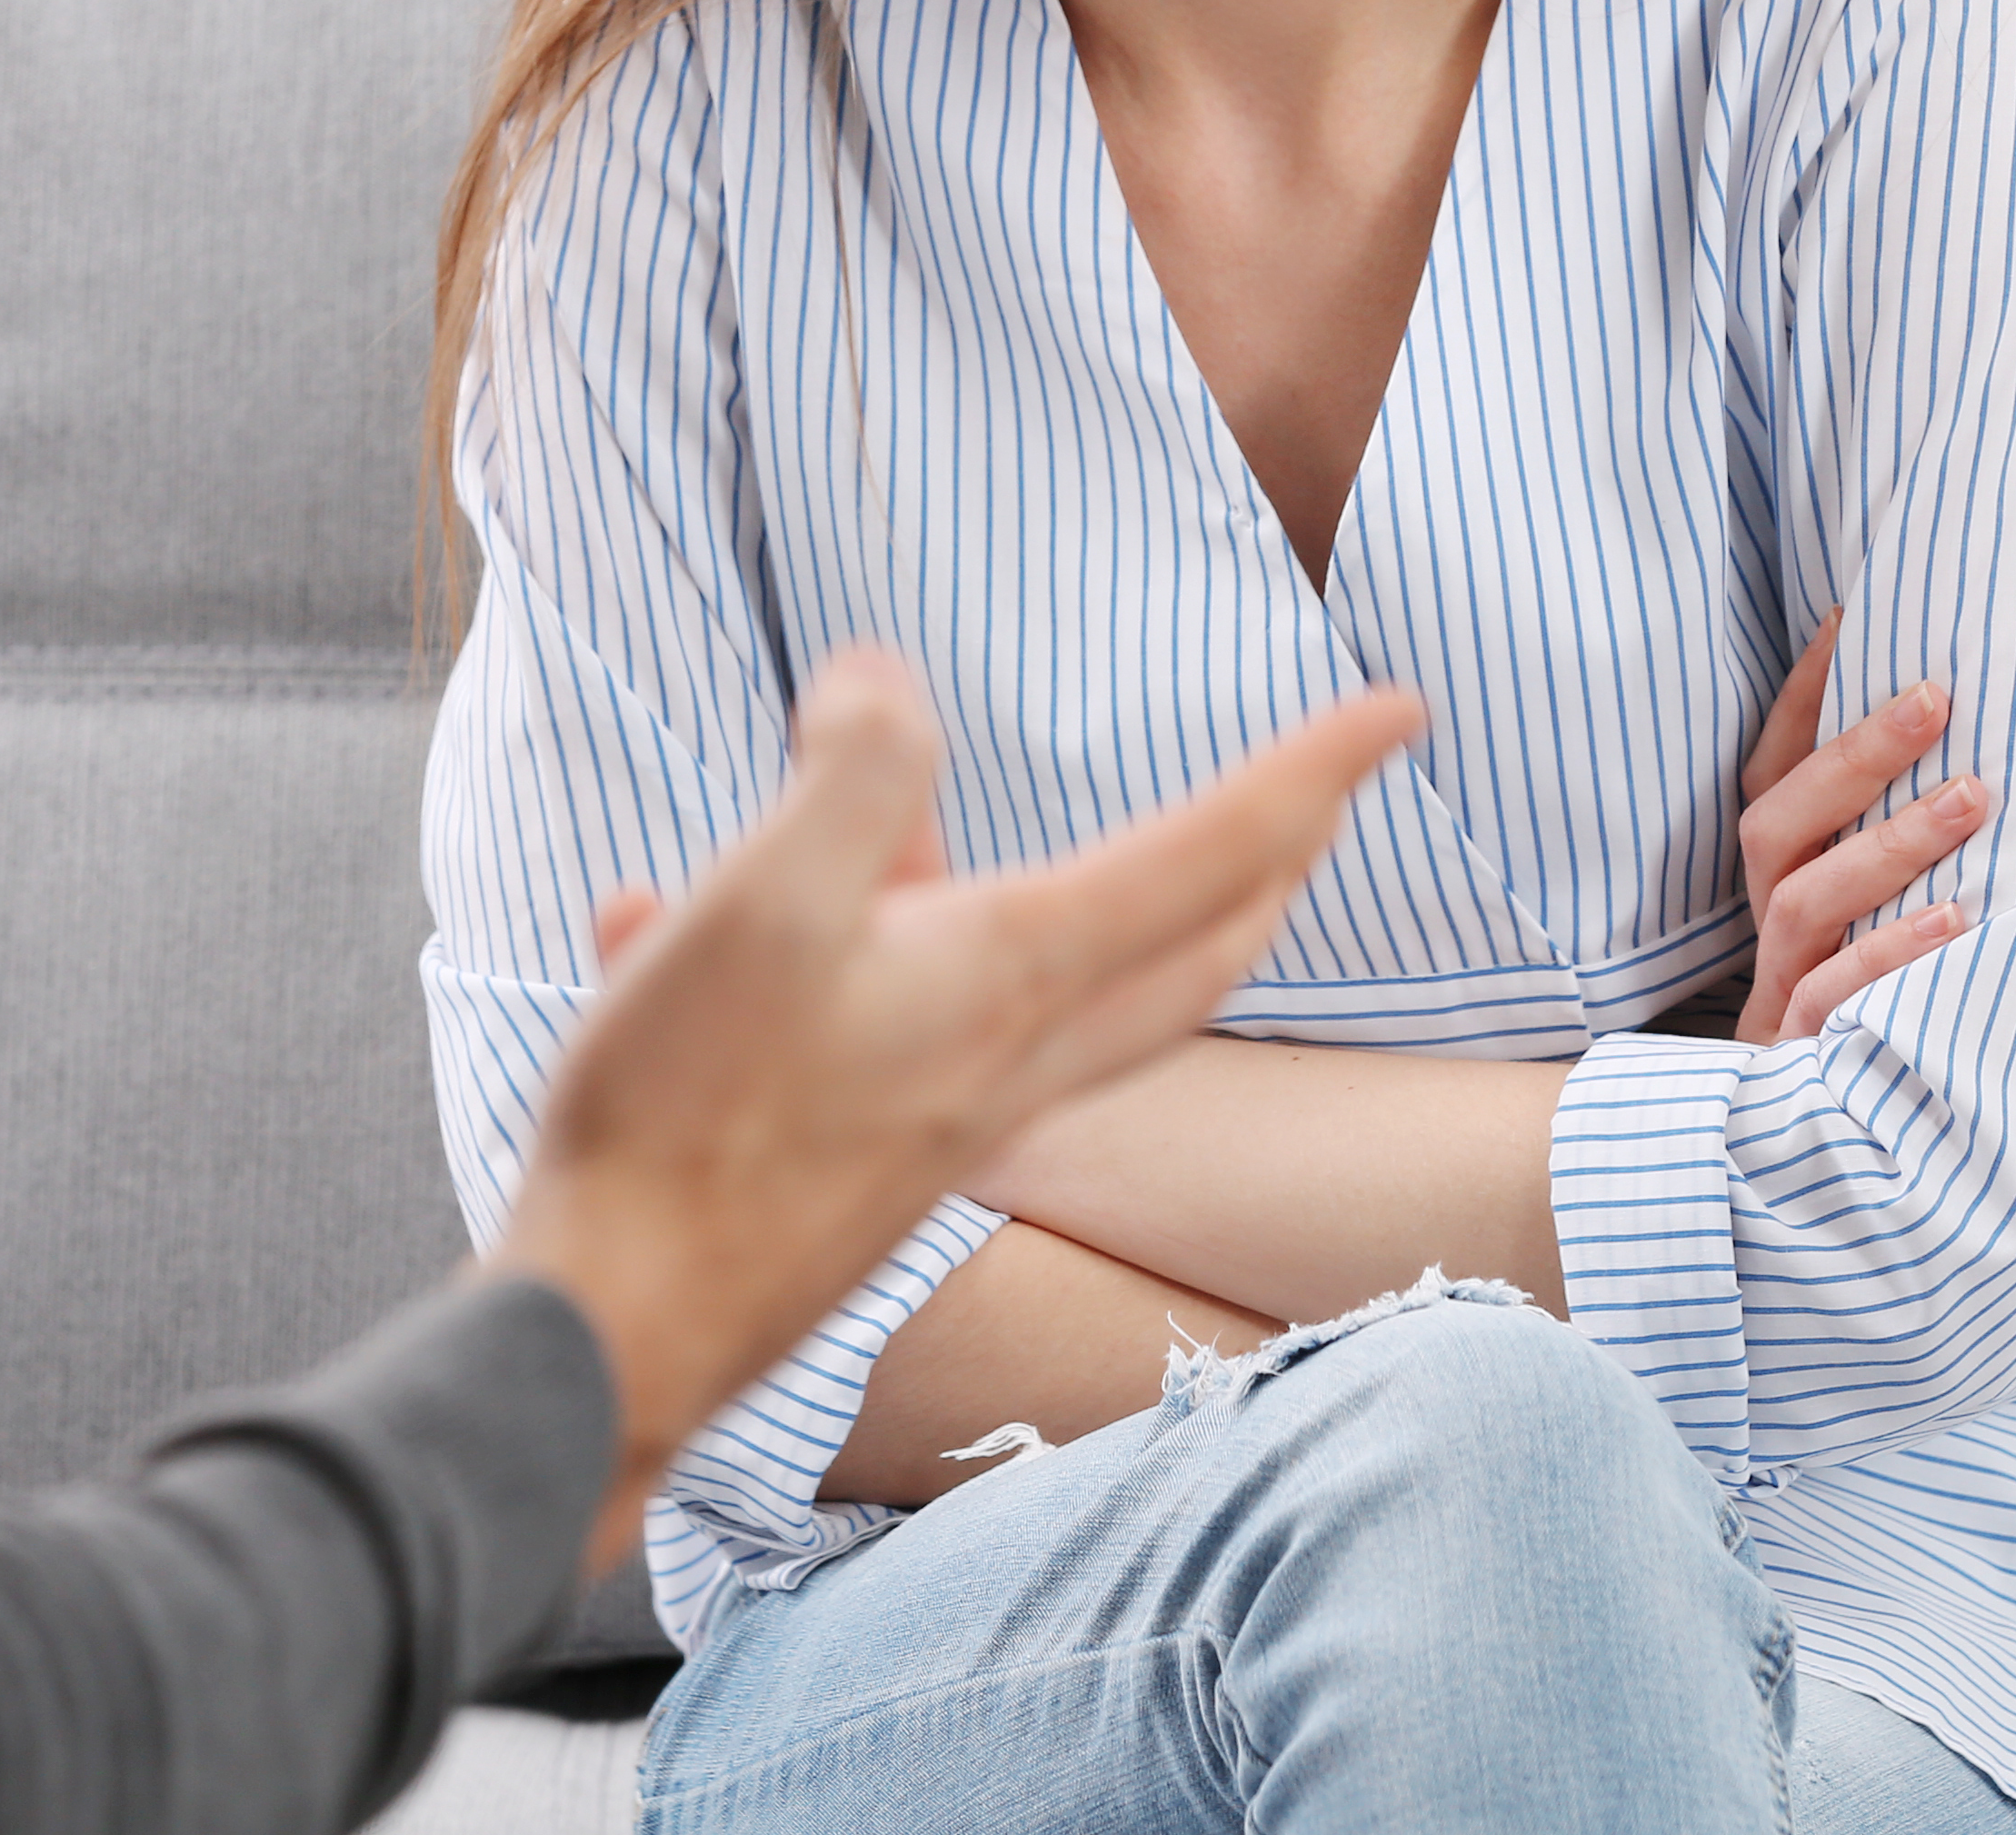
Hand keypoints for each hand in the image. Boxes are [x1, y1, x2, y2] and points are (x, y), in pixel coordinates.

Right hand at [486, 646, 1422, 1554]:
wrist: (612, 1337)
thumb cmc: (690, 1118)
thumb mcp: (764, 903)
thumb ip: (853, 773)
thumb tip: (883, 679)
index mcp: (1012, 977)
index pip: (1213, 853)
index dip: (1312, 771)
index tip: (1403, 709)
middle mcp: (1009, 1058)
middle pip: (1195, 955)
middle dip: (1272, 867)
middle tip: (1321, 800)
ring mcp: (946, 1124)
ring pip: (1056, 993)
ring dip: (1069, 904)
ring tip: (920, 828)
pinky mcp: (862, 1167)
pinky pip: (884, 1035)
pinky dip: (826, 960)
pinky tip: (647, 923)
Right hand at [1734, 608, 1985, 1040]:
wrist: (1848, 1165)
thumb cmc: (1894, 1012)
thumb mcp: (1894, 920)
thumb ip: (1927, 846)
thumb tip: (2013, 754)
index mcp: (1783, 881)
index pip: (1771, 772)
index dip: (1801, 695)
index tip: (1853, 616)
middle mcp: (1769, 926)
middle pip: (1776, 823)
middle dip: (1854, 752)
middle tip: (1938, 695)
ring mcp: (1779, 993)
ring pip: (1803, 902)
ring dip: (1888, 842)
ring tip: (1975, 797)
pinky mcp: (1800, 1060)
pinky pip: (1833, 998)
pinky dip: (1892, 957)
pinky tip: (1959, 923)